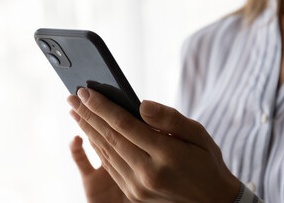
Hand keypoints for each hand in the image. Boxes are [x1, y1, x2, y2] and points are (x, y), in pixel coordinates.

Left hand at [68, 88, 240, 202]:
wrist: (212, 200)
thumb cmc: (207, 161)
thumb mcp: (199, 134)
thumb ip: (170, 119)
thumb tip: (141, 104)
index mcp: (167, 154)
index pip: (125, 125)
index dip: (103, 107)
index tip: (86, 91)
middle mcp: (148, 173)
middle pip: (110, 138)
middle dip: (88, 115)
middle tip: (72, 96)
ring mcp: (139, 187)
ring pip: (106, 153)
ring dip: (88, 130)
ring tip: (75, 112)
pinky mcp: (134, 194)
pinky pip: (110, 166)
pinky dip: (97, 148)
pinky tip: (90, 133)